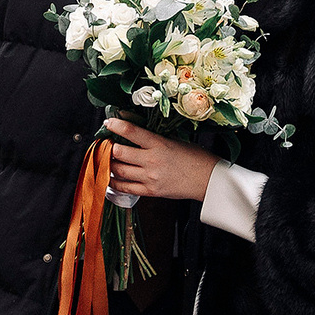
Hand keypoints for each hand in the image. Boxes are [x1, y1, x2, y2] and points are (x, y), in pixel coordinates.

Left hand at [102, 116, 219, 202]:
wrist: (207, 180)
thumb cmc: (194, 158)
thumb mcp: (174, 141)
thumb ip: (153, 139)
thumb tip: (133, 134)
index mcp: (159, 144)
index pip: (131, 132)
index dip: (116, 126)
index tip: (108, 123)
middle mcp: (152, 160)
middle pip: (119, 153)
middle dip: (110, 148)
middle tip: (107, 145)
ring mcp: (150, 178)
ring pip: (119, 170)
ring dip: (110, 164)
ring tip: (109, 159)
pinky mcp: (151, 191)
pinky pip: (125, 187)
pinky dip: (115, 182)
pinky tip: (112, 177)